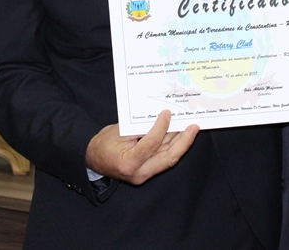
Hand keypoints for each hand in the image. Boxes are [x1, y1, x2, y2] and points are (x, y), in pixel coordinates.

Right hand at [85, 110, 199, 185]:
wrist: (94, 159)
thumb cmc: (103, 144)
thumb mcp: (118, 132)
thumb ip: (139, 128)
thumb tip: (160, 118)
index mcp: (129, 163)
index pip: (151, 145)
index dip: (161, 128)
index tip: (167, 113)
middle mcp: (139, 173)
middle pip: (168, 158)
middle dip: (183, 142)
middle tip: (194, 127)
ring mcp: (145, 174)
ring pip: (169, 158)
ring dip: (181, 142)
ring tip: (191, 128)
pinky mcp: (148, 171)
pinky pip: (164, 157)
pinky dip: (172, 145)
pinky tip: (179, 134)